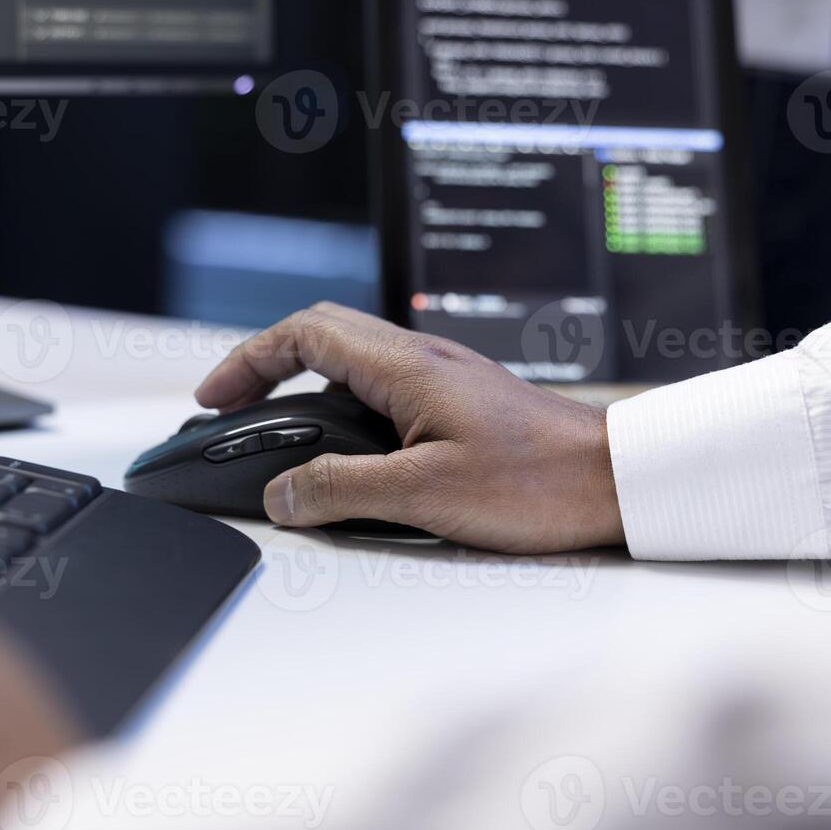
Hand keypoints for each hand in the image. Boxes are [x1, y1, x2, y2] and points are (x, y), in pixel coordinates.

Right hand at [196, 302, 622, 553]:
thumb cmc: (539, 481)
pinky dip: (341, 408)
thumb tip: (281, 494)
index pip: (303, 335)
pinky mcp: (459, 404)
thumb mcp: (426, 493)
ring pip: (350, 362)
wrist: (617, 480)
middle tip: (231, 407)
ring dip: (303, 386)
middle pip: (320, 336)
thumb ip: (342, 490)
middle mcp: (421, 360)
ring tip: (276, 432)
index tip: (214, 398)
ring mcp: (442, 379)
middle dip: (263, 367)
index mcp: (405, 366)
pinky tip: (343, 451)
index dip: (247, 362)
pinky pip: (381, 390)